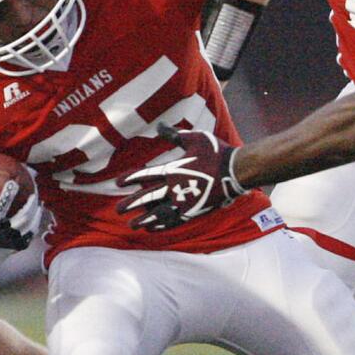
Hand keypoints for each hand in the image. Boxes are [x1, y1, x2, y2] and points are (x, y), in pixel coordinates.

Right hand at [0, 183, 40, 284]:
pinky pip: (30, 236)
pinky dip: (35, 226)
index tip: (14, 183)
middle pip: (23, 217)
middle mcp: (2, 235)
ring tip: (39, 202)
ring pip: (29, 226)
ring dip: (36, 213)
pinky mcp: (15, 249)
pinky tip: (36, 217)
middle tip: (34, 190)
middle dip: (30, 203)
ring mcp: (10, 243)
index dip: (7, 195)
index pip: (0, 208)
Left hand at [118, 125, 244, 230]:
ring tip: (132, 225)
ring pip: (158, 213)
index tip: (118, 183)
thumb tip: (159, 125)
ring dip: (144, 219)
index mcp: (173, 169)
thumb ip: (174, 134)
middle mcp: (175, 188)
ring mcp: (185, 201)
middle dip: (131, 204)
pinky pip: (174, 221)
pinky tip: (153, 228)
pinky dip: (162, 225)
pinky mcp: (195, 211)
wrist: (237, 170)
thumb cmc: (217, 152)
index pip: (146, 175)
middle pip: (148, 198)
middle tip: (118, 210)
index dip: (131, 178)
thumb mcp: (195, 138)